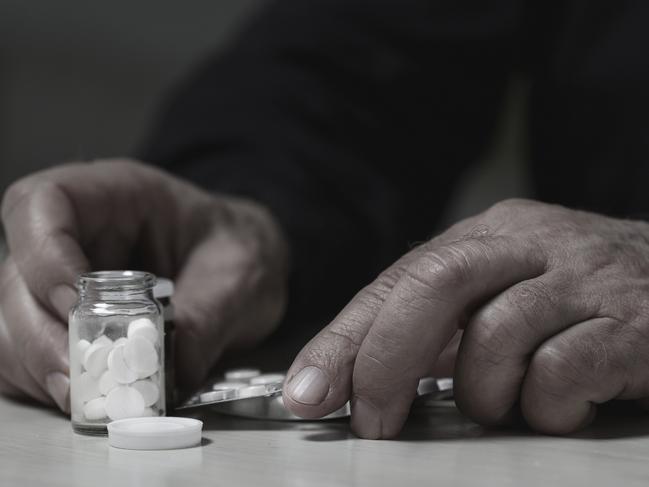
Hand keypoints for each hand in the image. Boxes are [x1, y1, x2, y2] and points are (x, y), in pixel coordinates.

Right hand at [0, 159, 288, 411]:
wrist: (247, 265)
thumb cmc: (241, 251)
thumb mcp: (241, 276)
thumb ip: (208, 317)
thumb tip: (168, 375)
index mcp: (117, 195)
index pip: (42, 204)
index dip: (43, 255)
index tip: (76, 306)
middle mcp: (78, 232)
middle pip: (15, 275)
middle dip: (40, 333)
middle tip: (81, 377)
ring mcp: (64, 277)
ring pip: (10, 320)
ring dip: (37, 364)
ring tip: (85, 396)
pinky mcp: (66, 319)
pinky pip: (27, 352)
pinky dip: (43, 380)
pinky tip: (82, 396)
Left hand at [283, 199, 648, 437]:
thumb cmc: (579, 299)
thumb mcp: (501, 294)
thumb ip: (440, 323)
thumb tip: (355, 373)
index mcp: (489, 236)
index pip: (398, 281)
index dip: (346, 339)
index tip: (309, 391)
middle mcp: (530, 246)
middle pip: (435, 286)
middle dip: (387, 361)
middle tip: (373, 421)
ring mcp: (583, 279)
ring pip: (496, 334)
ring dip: (482, 391)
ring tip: (502, 403)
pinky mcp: (633, 323)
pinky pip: (563, 369)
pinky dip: (545, 403)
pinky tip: (559, 404)